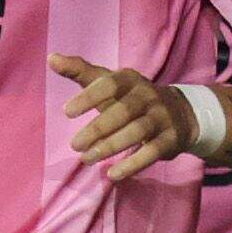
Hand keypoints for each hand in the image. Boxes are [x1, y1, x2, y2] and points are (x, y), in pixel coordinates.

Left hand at [52, 51, 188, 179]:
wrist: (180, 113)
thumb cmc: (130, 98)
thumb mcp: (109, 82)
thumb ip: (80, 72)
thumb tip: (51, 58)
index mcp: (129, 80)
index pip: (109, 84)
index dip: (89, 97)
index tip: (67, 112)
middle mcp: (147, 96)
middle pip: (123, 111)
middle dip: (97, 129)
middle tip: (75, 145)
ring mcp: (160, 117)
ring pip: (136, 132)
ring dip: (110, 147)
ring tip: (87, 159)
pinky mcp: (169, 139)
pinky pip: (151, 153)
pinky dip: (132, 165)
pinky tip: (112, 174)